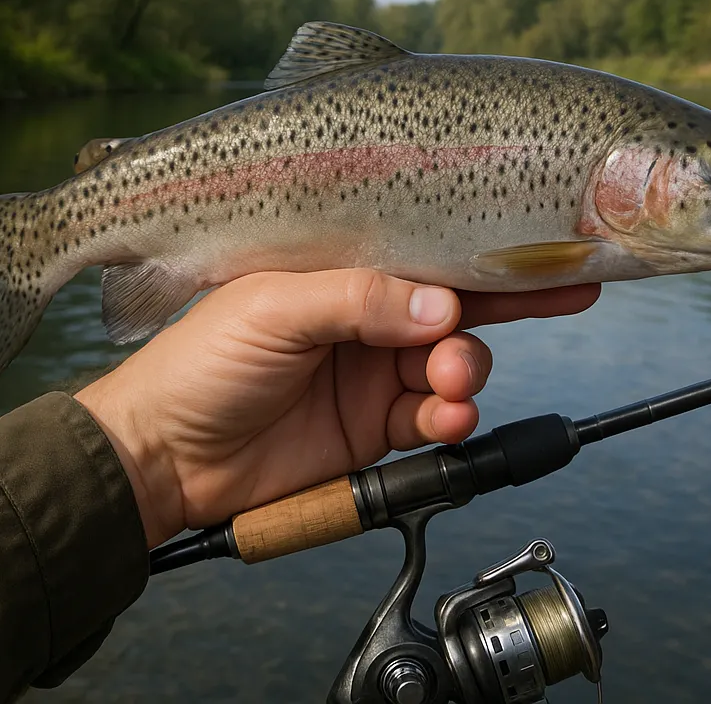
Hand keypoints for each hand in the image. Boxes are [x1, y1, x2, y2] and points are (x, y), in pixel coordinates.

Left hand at [75, 269, 600, 547]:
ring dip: (462, 375)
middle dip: (487, 321)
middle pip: (454, 311)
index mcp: (344, 271)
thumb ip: (359, 300)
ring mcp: (374, 371)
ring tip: (446, 386)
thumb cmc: (200, 362)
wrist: (163, 456)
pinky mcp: (375, 426)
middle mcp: (367, 316)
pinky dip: (449, 419)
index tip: (546, 258)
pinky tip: (443, 419)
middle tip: (471, 342)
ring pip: (451, 365)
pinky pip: (434, 417)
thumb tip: (440, 306)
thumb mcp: (273, 308)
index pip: (427, 254)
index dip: (485, 255)